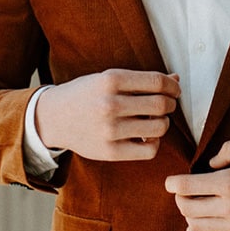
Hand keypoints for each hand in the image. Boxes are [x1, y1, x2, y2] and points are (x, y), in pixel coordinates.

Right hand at [35, 69, 179, 161]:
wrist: (53, 118)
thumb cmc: (86, 95)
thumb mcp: (108, 79)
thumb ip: (141, 80)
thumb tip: (176, 79)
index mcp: (110, 80)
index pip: (158, 82)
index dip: (173, 86)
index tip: (174, 90)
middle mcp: (110, 104)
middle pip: (161, 105)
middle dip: (170, 104)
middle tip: (166, 105)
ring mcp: (110, 129)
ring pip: (159, 128)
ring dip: (163, 123)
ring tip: (153, 120)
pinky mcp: (110, 151)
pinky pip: (149, 150)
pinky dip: (154, 143)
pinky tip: (146, 136)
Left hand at [164, 131, 229, 230]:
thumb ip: (228, 148)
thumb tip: (209, 164)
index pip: (185, 187)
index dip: (172, 183)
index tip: (171, 181)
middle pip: (186, 208)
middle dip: (180, 198)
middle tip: (184, 191)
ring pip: (196, 226)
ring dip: (189, 215)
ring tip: (193, 205)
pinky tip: (196, 228)